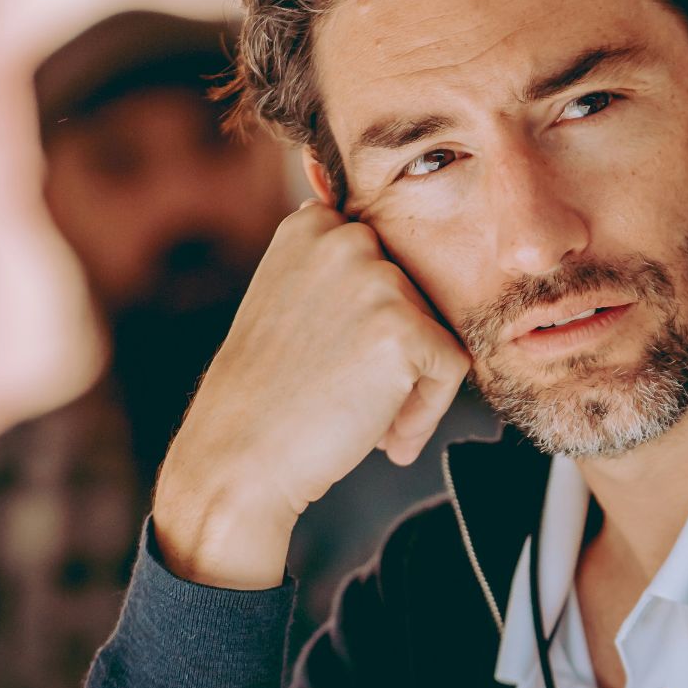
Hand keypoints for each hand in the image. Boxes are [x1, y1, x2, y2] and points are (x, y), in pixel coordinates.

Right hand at [153, 201, 467, 588]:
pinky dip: (428, 410)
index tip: (340, 361)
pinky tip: (385, 441)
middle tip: (352, 398)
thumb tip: (388, 261)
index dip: (374, 322)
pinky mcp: (405, 329)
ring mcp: (377, 280)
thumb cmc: (263, 394)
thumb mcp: (286, 301)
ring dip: (412, 386)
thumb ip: (335, 272)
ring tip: (367, 423)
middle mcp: (346, 238)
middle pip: (417, 297)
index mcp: (313, 226)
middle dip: (397, 355)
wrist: (235, 461)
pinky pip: (452, 367)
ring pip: (438, 332)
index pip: (388, 262)